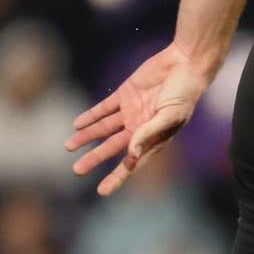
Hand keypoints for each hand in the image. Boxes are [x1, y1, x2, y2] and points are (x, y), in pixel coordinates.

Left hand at [68, 43, 211, 196]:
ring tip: (68, 146)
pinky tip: (77, 124)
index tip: (102, 191)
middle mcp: (141, 127)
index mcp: (154, 137)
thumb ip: (149, 133)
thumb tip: (131, 154)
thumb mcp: (170, 115)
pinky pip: (104, 108)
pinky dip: (91, 116)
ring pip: (104, 128)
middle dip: (95, 158)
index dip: (117, 177)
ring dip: (87, 137)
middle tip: (77, 170)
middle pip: (112, 147)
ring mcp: (132, 111)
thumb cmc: (185, 93)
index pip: (132, 162)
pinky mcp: (125, 95)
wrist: (185, 63)